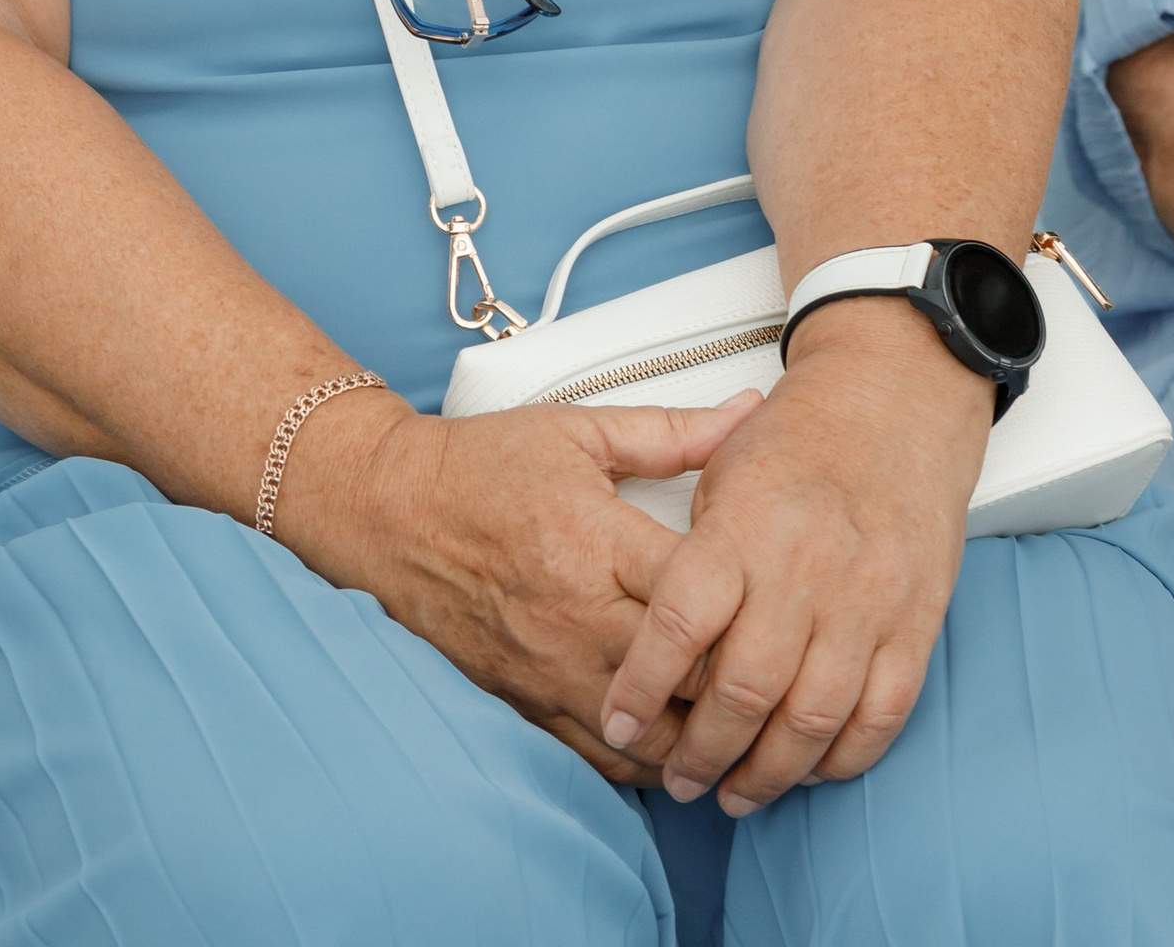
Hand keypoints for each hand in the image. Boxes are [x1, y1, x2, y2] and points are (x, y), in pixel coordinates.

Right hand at [285, 386, 764, 785]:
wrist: (386, 510)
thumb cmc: (481, 466)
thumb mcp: (577, 431)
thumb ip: (671, 431)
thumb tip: (748, 412)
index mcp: (594, 540)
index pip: (699, 596)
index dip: (756, 608)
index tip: (787, 601)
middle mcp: (575, 615)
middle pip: (686, 676)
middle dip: (742, 684)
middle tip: (783, 673)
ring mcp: (549, 669)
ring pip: (651, 736)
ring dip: (702, 737)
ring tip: (745, 725)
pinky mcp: (527, 703)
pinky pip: (601, 758)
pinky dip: (647, 762)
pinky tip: (680, 748)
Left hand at [598, 299, 988, 814]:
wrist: (896, 402)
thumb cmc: (799, 438)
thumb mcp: (719, 467)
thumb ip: (688, 549)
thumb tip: (642, 623)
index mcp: (745, 526)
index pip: (681, 620)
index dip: (642, 683)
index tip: (616, 720)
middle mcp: (806, 569)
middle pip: (744, 689)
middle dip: (702, 752)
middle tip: (678, 780)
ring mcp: (866, 603)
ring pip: (812, 720)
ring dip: (768, 773)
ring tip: (734, 793)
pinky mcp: (914, 626)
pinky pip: (878, 717)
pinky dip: (841, 758)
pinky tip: (808, 771)